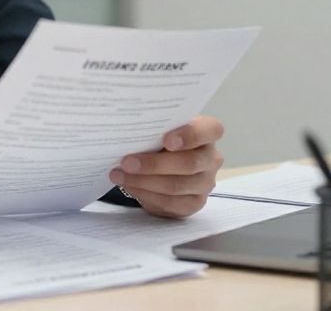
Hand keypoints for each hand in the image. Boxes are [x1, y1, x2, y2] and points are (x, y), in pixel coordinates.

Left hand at [108, 115, 223, 218]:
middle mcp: (211, 158)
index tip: (166, 140)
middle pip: (189, 163)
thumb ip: (155, 128)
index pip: (210, 130)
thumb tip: (128, 132)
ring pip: (176, 186)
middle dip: (154, 164)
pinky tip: (130, 186)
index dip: (190, 135)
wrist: (165, 165)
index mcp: (208, 132)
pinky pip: (169, 202)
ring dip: (143, 181)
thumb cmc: (162, 139)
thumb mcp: (161, 129)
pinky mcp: (194, 203)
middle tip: (126, 162)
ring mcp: (205, 183)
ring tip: (119, 175)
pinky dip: (146, 194)